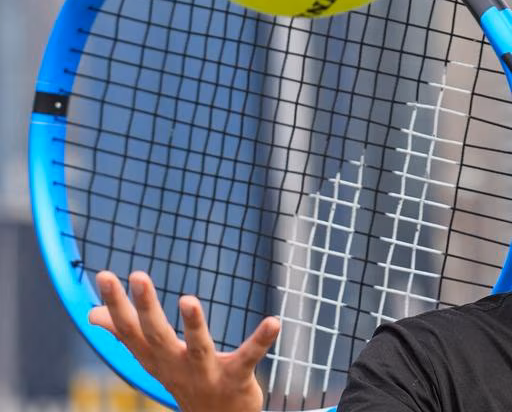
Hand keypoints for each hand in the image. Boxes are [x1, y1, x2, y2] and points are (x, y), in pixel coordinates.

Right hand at [88, 270, 279, 411]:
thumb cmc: (183, 380)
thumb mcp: (152, 358)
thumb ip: (125, 334)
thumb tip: (91, 314)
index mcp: (155, 358)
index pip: (130, 330)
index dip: (116, 305)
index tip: (104, 275)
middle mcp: (176, 366)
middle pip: (156, 335)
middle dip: (145, 307)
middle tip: (138, 275)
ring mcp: (205, 374)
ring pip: (198, 348)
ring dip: (193, 325)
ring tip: (188, 299)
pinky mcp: (235, 378)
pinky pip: (249, 357)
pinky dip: (262, 340)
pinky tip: (274, 322)